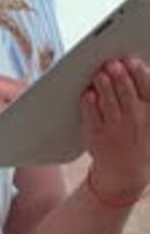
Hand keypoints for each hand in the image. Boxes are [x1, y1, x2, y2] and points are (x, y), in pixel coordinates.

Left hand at [81, 56, 149, 197]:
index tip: (131, 60)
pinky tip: (89, 93)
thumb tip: (137, 66)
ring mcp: (115, 128)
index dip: (139, 72)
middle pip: (126, 92)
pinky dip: (90, 103)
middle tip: (111, 63)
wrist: (124, 173)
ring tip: (100, 74)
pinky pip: (92, 116)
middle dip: (119, 75)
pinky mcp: (96, 135)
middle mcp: (135, 120)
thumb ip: (146, 96)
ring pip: (108, 101)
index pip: (148, 88)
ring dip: (103, 85)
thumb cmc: (136, 137)